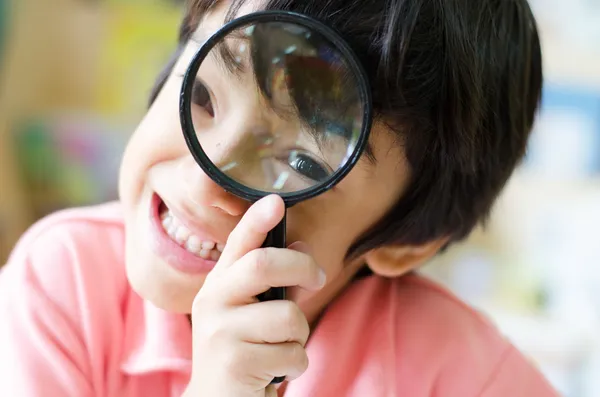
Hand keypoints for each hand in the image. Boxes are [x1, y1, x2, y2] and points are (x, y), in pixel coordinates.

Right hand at [184, 195, 326, 396]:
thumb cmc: (244, 351)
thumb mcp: (257, 313)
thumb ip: (278, 281)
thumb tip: (303, 247)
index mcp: (219, 285)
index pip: (239, 244)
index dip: (257, 220)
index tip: (275, 201)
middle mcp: (213, 302)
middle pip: (262, 264)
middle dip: (301, 267)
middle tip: (318, 278)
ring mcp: (219, 332)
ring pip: (289, 316)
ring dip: (298, 337)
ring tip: (278, 350)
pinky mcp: (234, 362)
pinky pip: (292, 354)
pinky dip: (294, 365)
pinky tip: (271, 372)